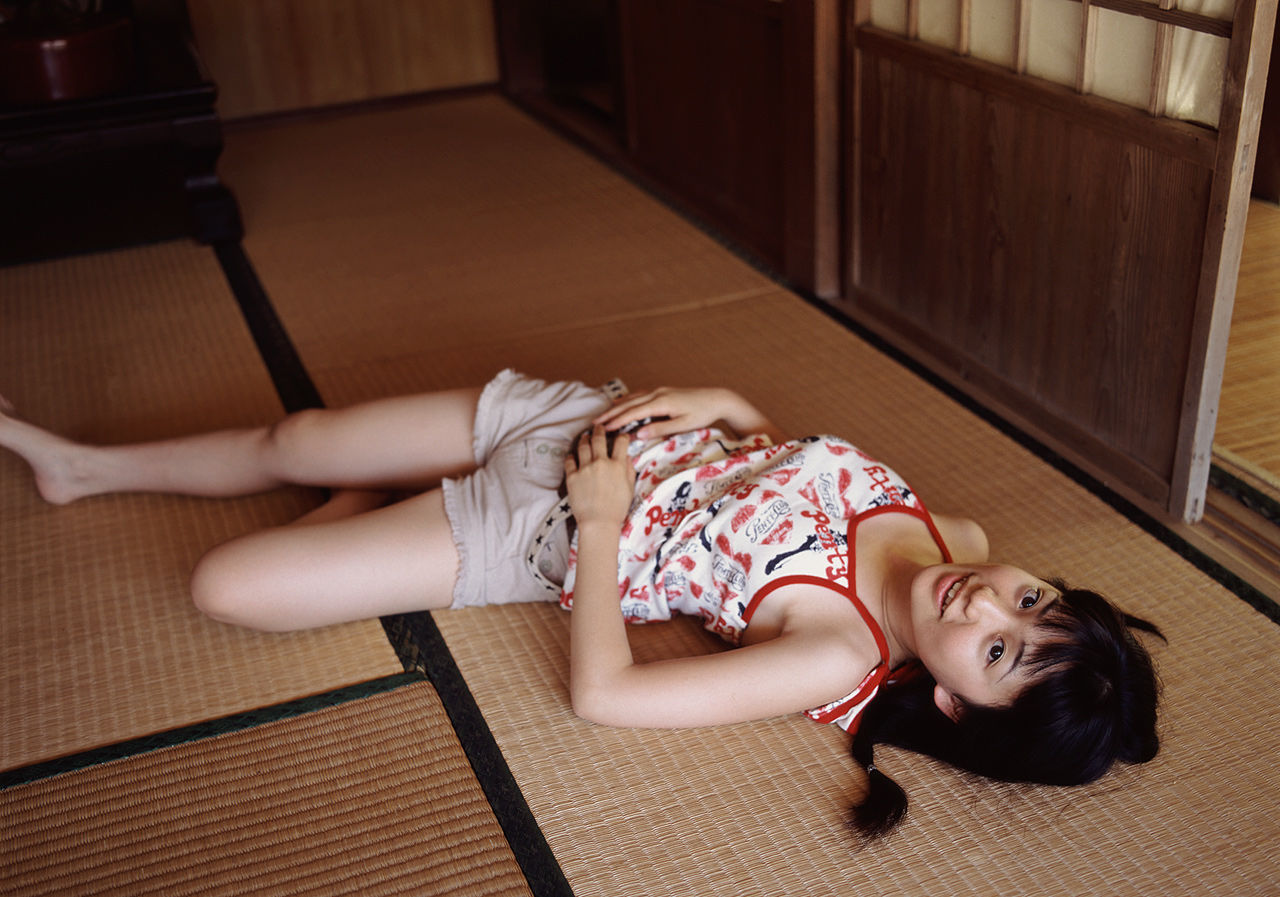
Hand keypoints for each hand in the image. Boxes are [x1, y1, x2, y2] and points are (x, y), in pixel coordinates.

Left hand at [564, 425, 636, 527]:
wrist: (599, 522)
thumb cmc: (617, 509)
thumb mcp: (630, 489)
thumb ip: (629, 471)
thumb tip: (626, 457)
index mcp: (617, 466)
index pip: (620, 443)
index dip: (622, 436)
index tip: (621, 436)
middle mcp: (601, 463)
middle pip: (599, 439)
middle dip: (599, 430)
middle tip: (599, 427)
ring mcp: (585, 468)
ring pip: (583, 446)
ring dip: (585, 439)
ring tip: (585, 437)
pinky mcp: (572, 476)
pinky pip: (570, 460)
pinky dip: (571, 456)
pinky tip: (573, 455)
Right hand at [594, 387, 780, 442]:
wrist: (717, 399)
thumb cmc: (702, 414)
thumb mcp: (682, 425)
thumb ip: (659, 429)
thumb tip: (637, 434)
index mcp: (662, 402)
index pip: (634, 412)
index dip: (617, 421)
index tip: (603, 428)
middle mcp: (658, 393)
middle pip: (629, 404)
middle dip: (611, 413)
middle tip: (595, 423)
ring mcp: (659, 391)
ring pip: (633, 398)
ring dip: (617, 407)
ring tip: (602, 416)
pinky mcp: (663, 392)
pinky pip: (640, 396)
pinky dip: (627, 401)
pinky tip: (621, 404)